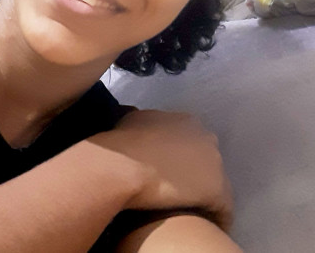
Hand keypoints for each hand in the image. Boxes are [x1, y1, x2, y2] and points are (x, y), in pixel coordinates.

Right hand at [91, 110, 232, 230]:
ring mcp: (214, 162)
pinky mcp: (217, 190)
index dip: (180, 157)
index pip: (191, 141)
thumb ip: (146, 123)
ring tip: (188, 210)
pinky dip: (214, 217)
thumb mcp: (132, 120)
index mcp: (186, 121)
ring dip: (204, 195)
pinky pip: (223, 209)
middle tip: (177, 189)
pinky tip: (204, 226)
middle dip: (195, 172)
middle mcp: (204, 136)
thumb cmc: (123, 144)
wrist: (123, 165)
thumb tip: (142, 128)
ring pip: (217, 183)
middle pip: (206, 159)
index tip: (170, 170)